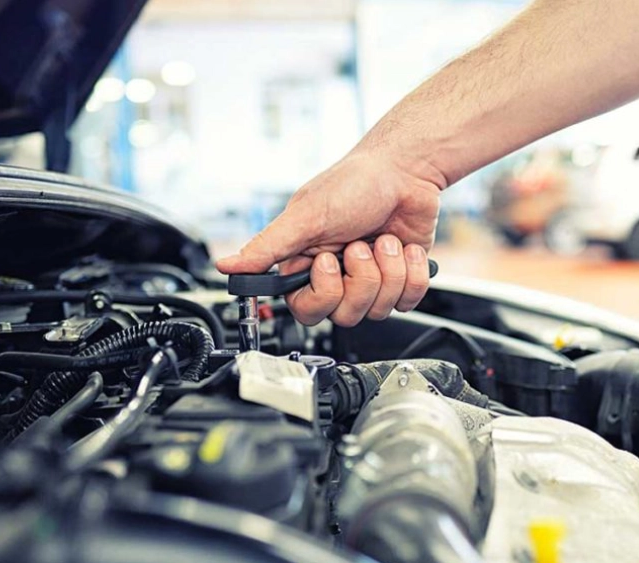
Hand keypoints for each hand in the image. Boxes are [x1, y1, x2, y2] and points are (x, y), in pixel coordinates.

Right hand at [215, 148, 441, 325]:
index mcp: (307, 264)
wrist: (405, 171)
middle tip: (360, 244)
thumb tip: (226, 266)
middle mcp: (338, 276)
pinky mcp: (400, 279)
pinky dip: (412, 271)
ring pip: (379, 309)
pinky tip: (405, 247)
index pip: (307, 310)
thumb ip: (266, 247)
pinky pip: (408, 300)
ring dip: (388, 268)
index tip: (328, 261)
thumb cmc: (355, 184)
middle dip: (361, 278)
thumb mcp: (305, 216)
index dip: (324, 292)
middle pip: (346, 314)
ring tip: (384, 239)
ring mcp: (370, 280)